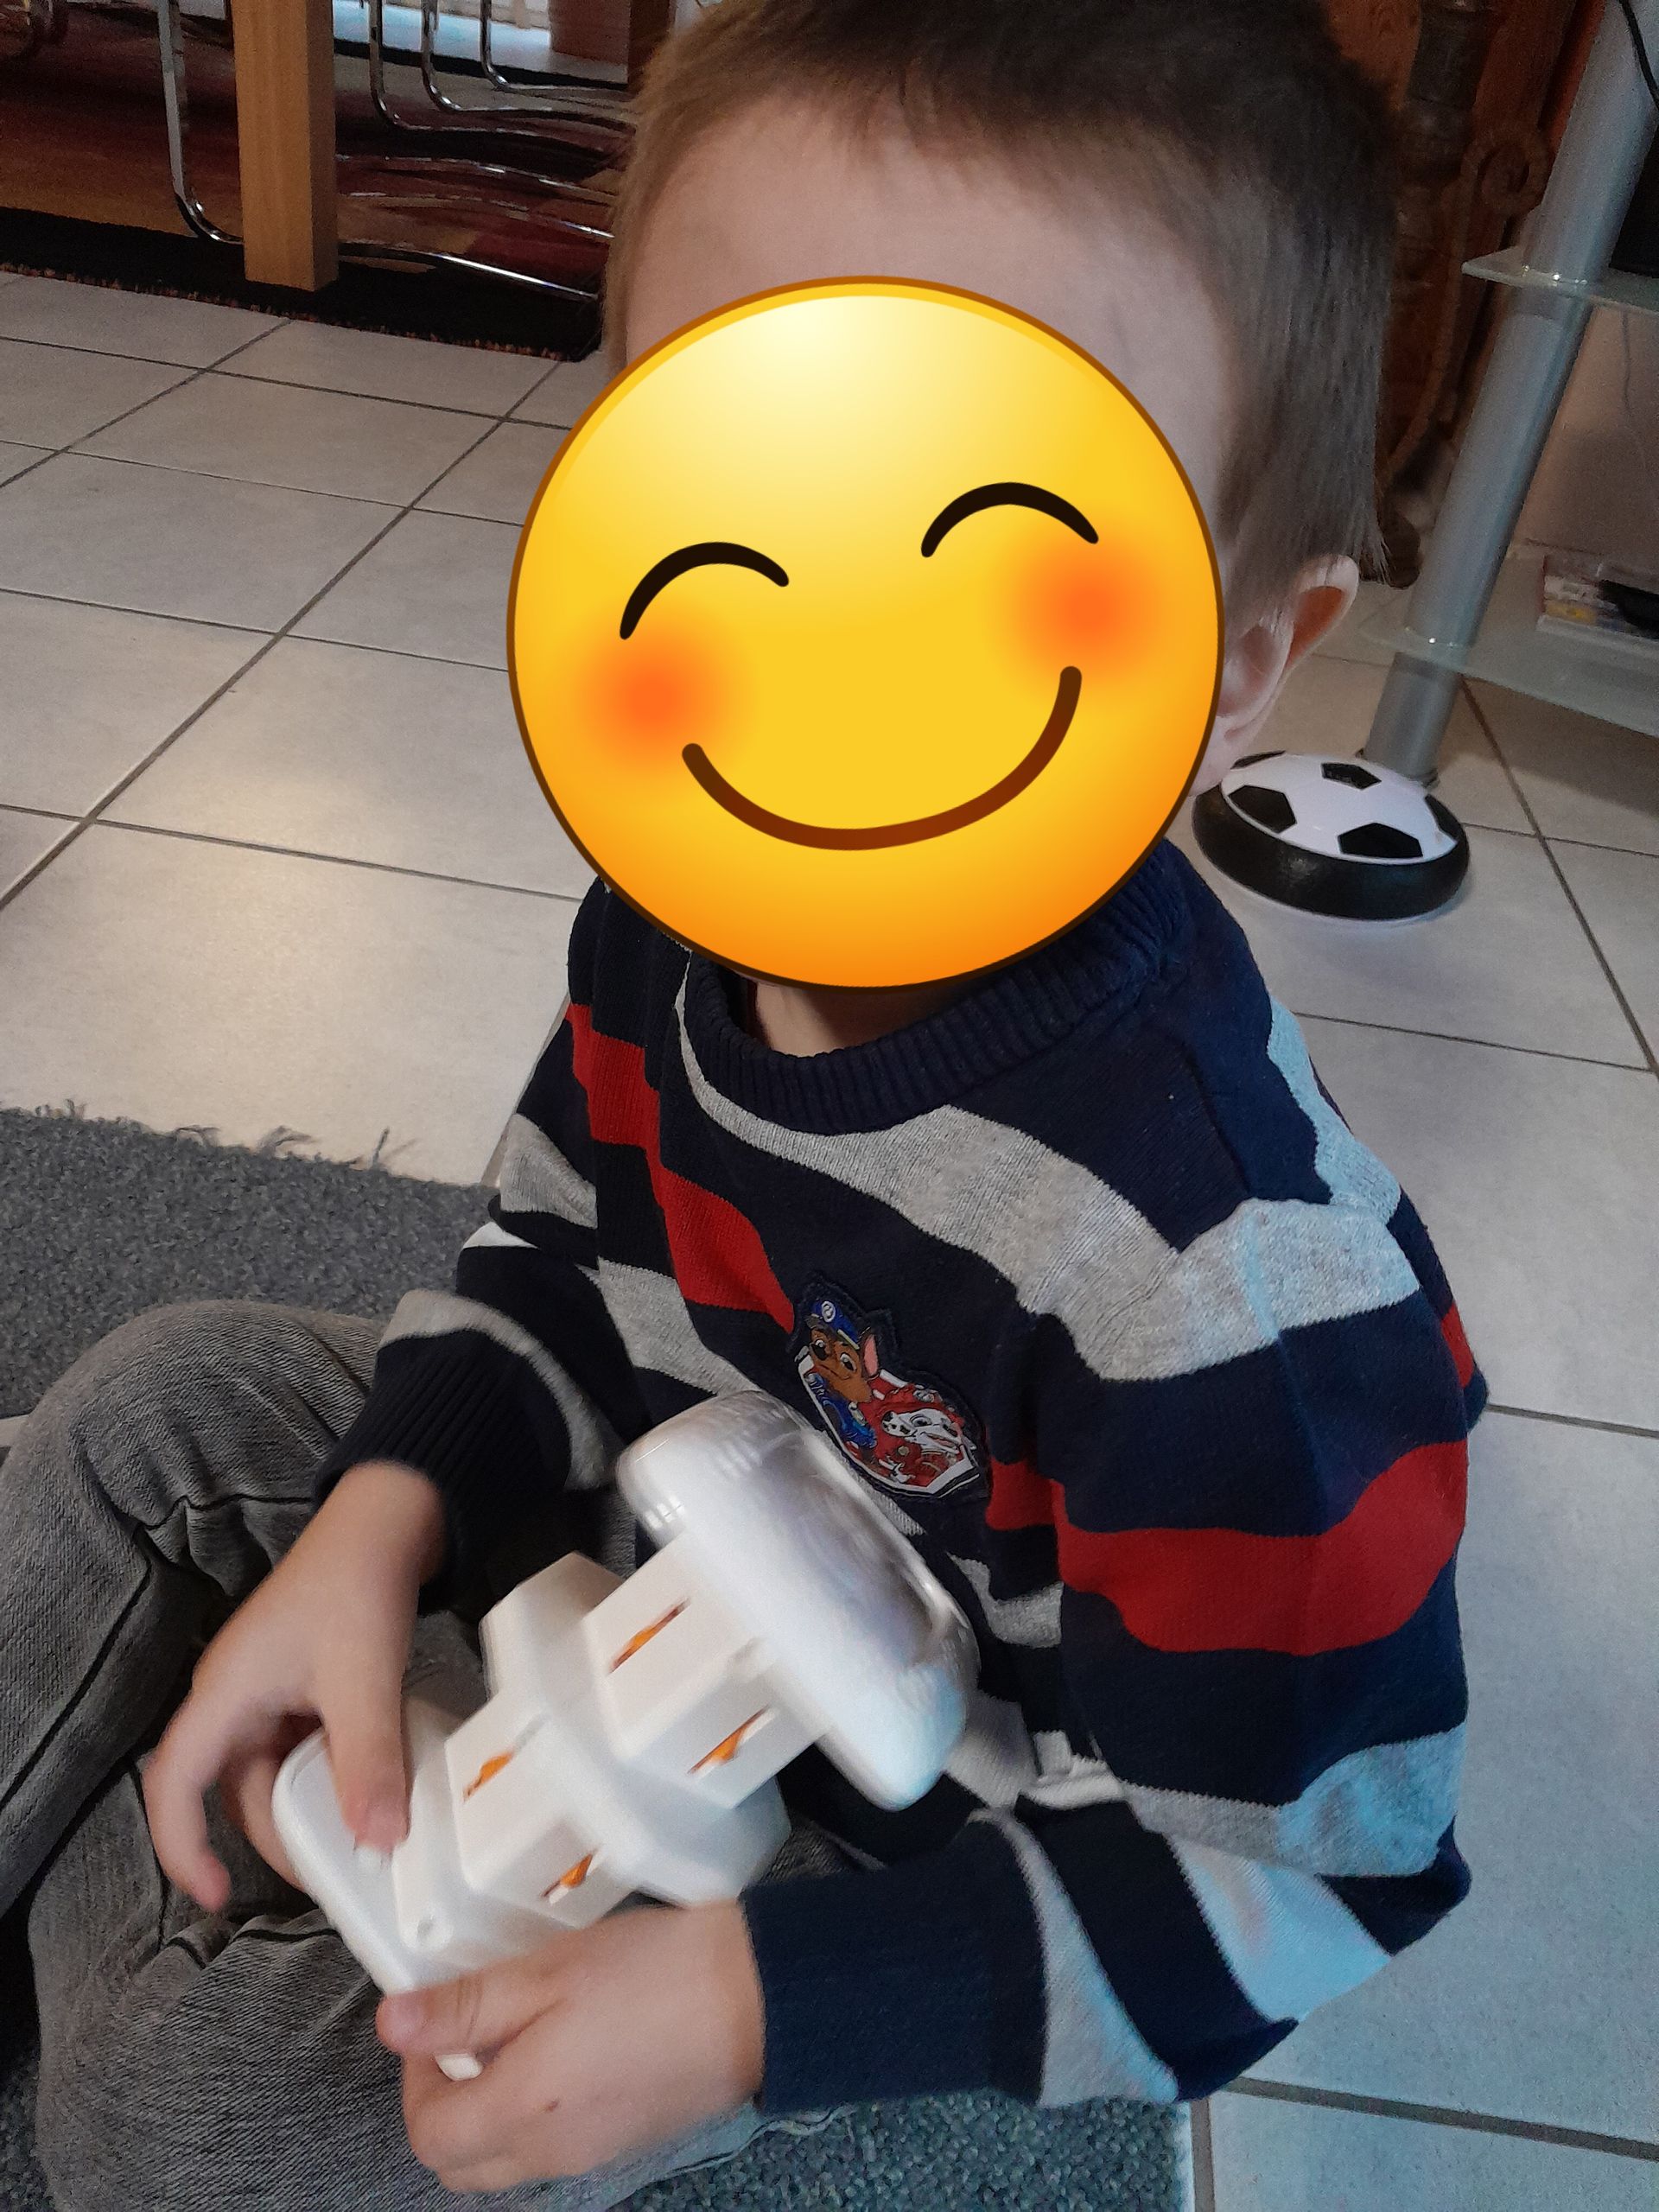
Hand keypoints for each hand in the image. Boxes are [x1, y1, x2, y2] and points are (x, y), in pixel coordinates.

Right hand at [143, 1459, 445, 1907]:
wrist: (389, 1515)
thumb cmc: (356, 1580)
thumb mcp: (363, 1678)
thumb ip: (368, 1761)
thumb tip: (378, 1841)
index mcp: (224, 1694)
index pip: (174, 1786)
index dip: (183, 1847)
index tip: (216, 1895)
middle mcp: (235, 1695)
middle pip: (235, 1789)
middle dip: (274, 1836)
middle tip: (331, 1870)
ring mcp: (269, 1689)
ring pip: (274, 1771)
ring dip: (309, 1804)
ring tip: (359, 1833)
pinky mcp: (303, 1682)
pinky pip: (303, 1745)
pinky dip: (330, 1771)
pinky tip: (371, 1782)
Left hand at [379, 1902, 764, 2191]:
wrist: (757, 1998)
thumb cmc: (654, 1976)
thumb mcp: (546, 1972)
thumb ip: (465, 2005)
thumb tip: (393, 2024)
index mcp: (523, 2111)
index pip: (429, 2136)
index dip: (415, 2080)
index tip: (436, 2025)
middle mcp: (552, 2152)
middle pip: (461, 2164)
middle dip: (445, 2106)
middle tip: (467, 2035)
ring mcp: (593, 2154)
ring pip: (506, 2160)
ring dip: (490, 2109)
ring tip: (521, 2032)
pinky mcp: (625, 2141)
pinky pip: (554, 2147)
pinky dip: (536, 2111)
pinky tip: (568, 2046)